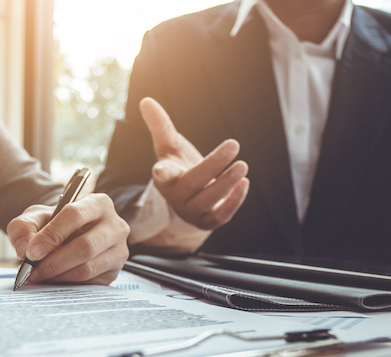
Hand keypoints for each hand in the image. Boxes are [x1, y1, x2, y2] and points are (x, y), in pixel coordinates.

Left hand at [6, 193, 129, 284]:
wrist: (71, 238)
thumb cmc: (56, 224)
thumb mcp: (37, 217)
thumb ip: (24, 227)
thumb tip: (24, 250)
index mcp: (97, 203)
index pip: (74, 215)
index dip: (51, 235)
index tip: (31, 252)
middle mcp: (115, 225)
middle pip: (84, 247)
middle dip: (53, 262)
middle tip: (32, 271)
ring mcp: (118, 250)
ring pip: (87, 268)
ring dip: (58, 275)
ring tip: (39, 276)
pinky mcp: (115, 271)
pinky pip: (90, 282)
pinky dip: (67, 283)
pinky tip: (53, 280)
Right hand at [140, 97, 249, 229]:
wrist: (187, 198)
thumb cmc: (178, 167)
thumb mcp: (169, 146)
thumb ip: (160, 125)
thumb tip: (146, 100)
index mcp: (165, 177)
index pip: (162, 175)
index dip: (162, 172)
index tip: (159, 170)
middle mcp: (176, 196)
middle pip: (193, 183)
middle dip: (213, 165)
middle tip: (234, 144)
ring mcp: (191, 211)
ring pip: (208, 200)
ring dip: (226, 183)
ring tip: (243, 166)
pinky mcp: (206, 221)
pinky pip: (219, 216)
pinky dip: (233, 201)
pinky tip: (244, 183)